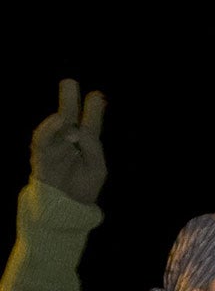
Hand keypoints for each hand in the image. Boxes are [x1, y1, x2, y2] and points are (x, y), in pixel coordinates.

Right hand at [30, 79, 108, 202]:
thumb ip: (91, 148)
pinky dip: (48, 129)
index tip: (97, 95)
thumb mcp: (97, 168)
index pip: (89, 124)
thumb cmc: (84, 187)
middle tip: (69, 82)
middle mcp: (67, 142)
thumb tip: (77, 129)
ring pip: (54, 126)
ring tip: (65, 100)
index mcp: (84, 144)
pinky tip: (57, 120)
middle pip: (68, 118)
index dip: (93, 110)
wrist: (68, 208)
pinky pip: (42, 140)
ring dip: (58, 112)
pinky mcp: (41, 156)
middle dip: (69, 100)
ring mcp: (53, 147)